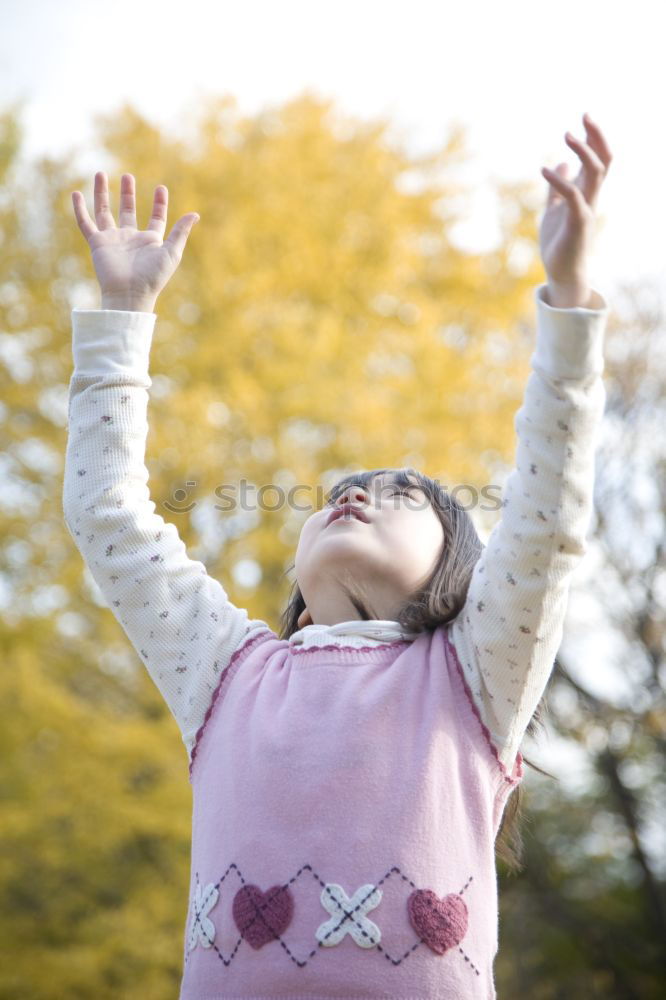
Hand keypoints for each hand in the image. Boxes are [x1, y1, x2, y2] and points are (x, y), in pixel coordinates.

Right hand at [71, 172, 199, 308]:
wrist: (130, 293)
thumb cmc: (153, 276)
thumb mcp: (172, 252)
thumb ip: (181, 232)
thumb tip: (195, 214)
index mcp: (150, 241)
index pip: (156, 218)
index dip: (159, 203)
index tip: (160, 188)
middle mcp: (130, 238)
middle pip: (128, 210)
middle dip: (128, 193)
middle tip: (127, 176)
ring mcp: (113, 240)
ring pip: (104, 211)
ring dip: (101, 193)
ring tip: (99, 173)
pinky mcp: (97, 243)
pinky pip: (85, 223)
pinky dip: (79, 209)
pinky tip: (75, 194)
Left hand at [539, 113, 611, 306]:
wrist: (561, 272)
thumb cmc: (559, 242)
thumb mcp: (554, 209)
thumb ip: (557, 188)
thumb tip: (560, 163)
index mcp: (586, 194)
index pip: (598, 159)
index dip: (594, 138)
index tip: (584, 118)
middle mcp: (591, 198)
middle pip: (604, 160)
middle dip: (596, 136)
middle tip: (585, 115)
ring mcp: (586, 209)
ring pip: (595, 173)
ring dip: (583, 152)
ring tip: (567, 135)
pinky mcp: (577, 222)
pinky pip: (573, 196)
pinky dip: (560, 180)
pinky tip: (544, 170)